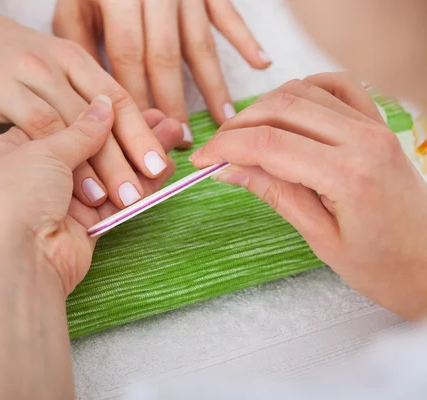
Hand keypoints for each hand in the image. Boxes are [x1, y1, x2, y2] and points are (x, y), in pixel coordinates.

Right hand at [0, 4, 171, 210]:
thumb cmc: (21, 60)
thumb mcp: (66, 69)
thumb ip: (104, 100)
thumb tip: (163, 129)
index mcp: (70, 58)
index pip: (115, 98)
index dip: (140, 135)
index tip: (160, 168)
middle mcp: (39, 66)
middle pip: (84, 118)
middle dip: (113, 161)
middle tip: (134, 197)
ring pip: (41, 123)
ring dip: (68, 165)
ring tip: (90, 199)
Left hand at [0, 96, 181, 294]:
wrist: (16, 259)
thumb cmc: (14, 195)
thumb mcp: (44, 150)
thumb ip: (81, 130)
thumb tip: (104, 104)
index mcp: (15, 147)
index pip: (63, 122)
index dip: (98, 113)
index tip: (128, 100)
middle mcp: (38, 174)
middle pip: (90, 148)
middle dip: (127, 133)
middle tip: (162, 118)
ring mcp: (62, 201)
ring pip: (109, 173)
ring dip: (140, 155)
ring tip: (174, 133)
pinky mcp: (85, 226)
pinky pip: (118, 200)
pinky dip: (142, 184)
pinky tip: (166, 166)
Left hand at [53, 0, 270, 144]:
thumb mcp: (74, 7)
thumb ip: (80, 47)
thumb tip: (94, 98)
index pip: (127, 55)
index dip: (135, 96)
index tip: (141, 132)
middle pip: (165, 56)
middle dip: (173, 102)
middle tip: (183, 141)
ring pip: (200, 42)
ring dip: (213, 84)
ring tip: (223, 119)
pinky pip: (228, 14)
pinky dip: (245, 39)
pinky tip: (261, 63)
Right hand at [190, 73, 426, 319]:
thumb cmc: (385, 265)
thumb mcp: (320, 238)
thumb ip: (275, 193)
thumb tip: (230, 169)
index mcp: (349, 175)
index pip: (269, 144)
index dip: (226, 147)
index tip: (203, 159)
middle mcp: (364, 139)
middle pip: (282, 108)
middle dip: (239, 125)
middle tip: (217, 151)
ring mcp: (375, 126)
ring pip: (303, 92)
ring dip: (264, 108)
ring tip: (245, 137)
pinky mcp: (379, 124)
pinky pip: (337, 87)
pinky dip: (304, 91)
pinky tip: (286, 112)